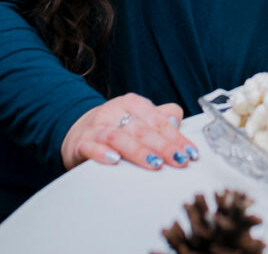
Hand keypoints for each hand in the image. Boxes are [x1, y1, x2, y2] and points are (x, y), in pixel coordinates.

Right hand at [60, 93, 197, 170]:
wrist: (77, 129)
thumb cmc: (115, 125)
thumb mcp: (138, 117)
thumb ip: (159, 117)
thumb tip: (177, 119)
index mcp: (133, 103)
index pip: (159, 120)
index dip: (177, 137)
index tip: (190, 153)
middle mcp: (116, 111)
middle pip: (143, 129)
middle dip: (163, 146)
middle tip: (179, 160)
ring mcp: (98, 126)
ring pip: (120, 137)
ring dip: (138, 151)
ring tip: (155, 163)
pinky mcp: (82, 142)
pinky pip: (92, 147)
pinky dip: (103, 153)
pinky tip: (114, 161)